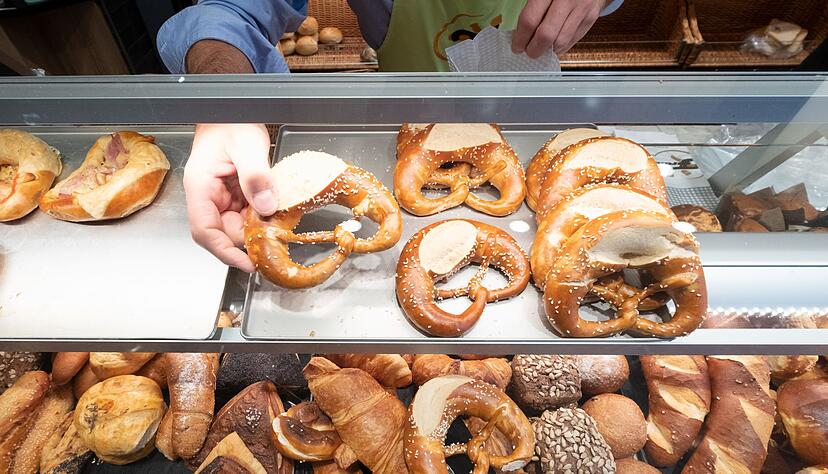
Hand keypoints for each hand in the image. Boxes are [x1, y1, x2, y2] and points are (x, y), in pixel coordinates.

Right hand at [183, 123, 275, 271]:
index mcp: (200, 187)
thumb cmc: (231, 120)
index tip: (247, 264)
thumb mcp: (247, 146)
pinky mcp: (235, 192)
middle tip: (274, 238)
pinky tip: (275, 209)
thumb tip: (266, 206)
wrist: (235, 107)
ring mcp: (221, 195)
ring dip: (256, 227)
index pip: (205, 231)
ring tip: (277, 223)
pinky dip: (260, 215)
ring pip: (236, 224)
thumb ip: (256, 176)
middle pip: (223, 232)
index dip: (225, 252)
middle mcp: (207, 195)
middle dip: (248, 238)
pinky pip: (246, 212)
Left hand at [512, 0, 605, 57]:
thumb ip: (531, 7)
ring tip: (540, 48)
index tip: (516, 46)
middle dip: (533, 49)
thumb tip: (519, 32)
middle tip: (528, 51)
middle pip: (545, 35)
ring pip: (560, 42)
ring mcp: (581, 9)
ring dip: (547, 50)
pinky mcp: (591, 17)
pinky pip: (573, 40)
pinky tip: (554, 43)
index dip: (520, 38)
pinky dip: (560, 46)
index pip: (530, 20)